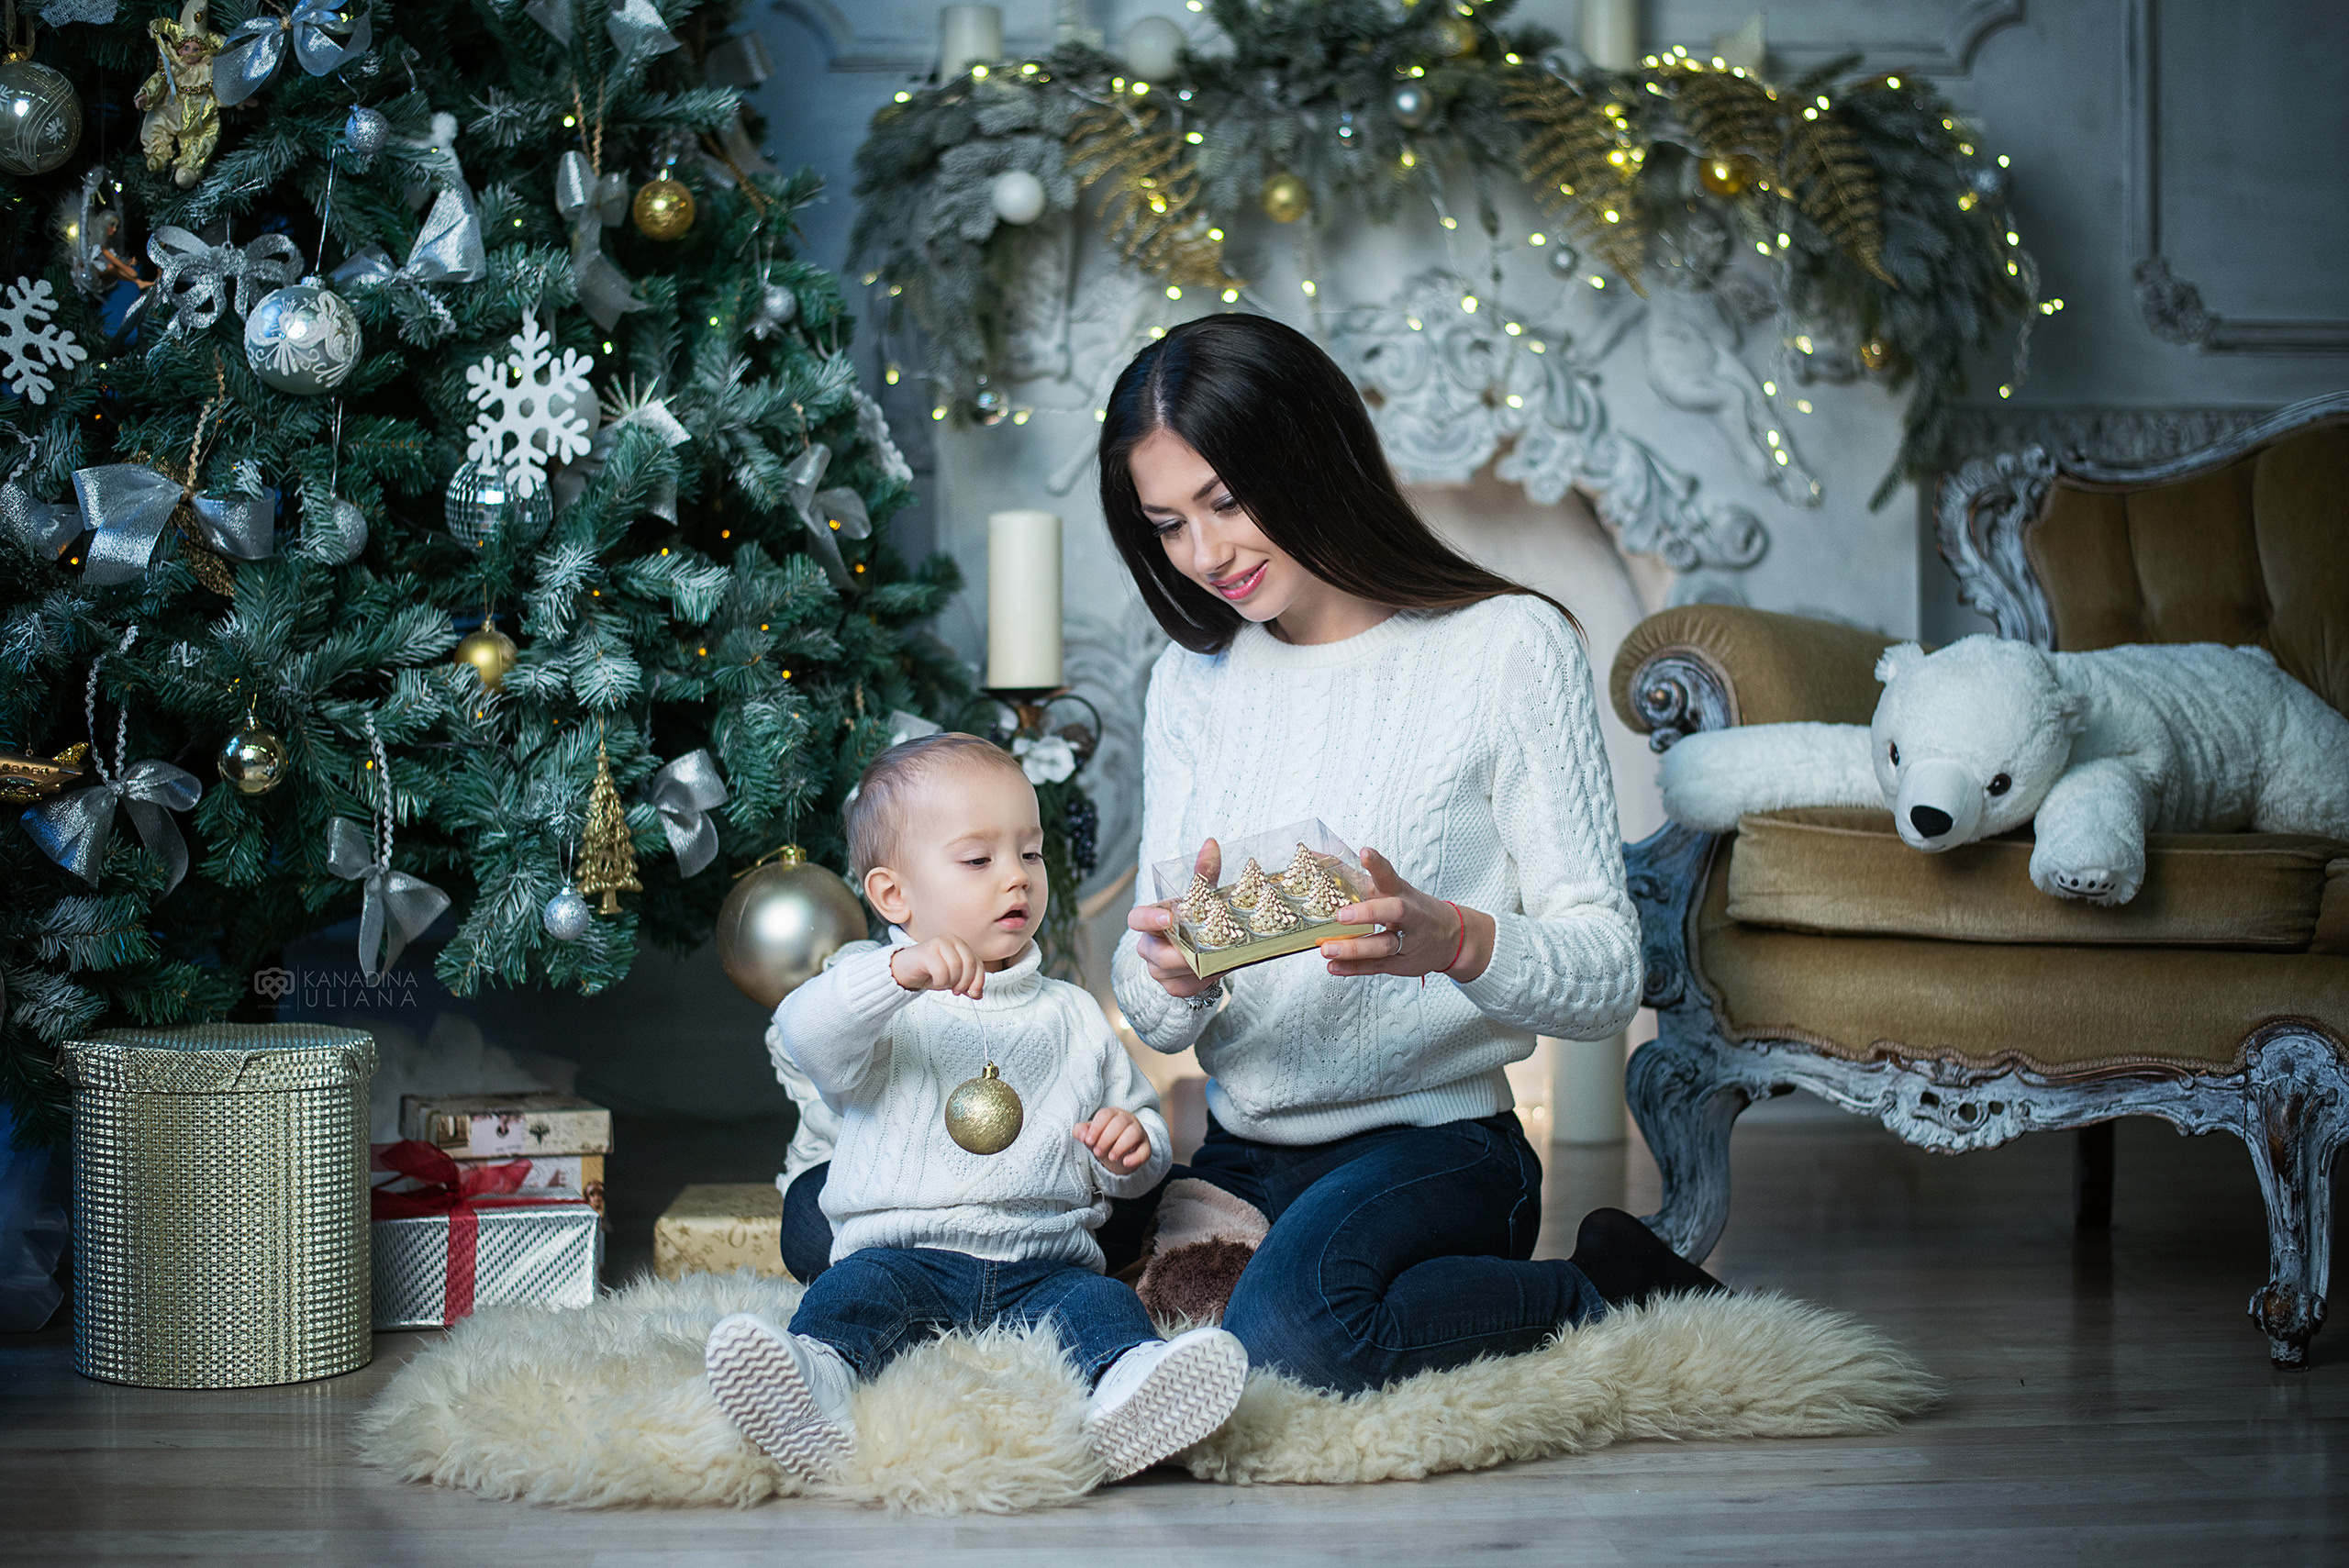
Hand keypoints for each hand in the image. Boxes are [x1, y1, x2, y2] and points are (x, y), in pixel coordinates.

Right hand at [889, 935, 985, 997]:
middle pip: (969, 963)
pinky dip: (940, 981)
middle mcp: (952, 940)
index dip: (978, 981)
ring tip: (942, 983)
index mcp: (960, 945)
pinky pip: (942, 971)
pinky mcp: (927, 951)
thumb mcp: (952, 980)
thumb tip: (978, 995)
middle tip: (955, 991)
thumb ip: (966, 985)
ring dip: (950, 982)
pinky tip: (934, 980)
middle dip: (964, 982)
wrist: (903, 970)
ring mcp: (939, 943)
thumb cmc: (928, 973)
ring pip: (956, 967)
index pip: (978, 963)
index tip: (973, 994)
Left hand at [1076, 1107, 1151, 1173]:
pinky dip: (1136, 1157)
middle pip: (1119, 1123)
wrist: (1119, 1155)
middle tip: (1097, 1152)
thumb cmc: (1103, 1140)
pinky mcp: (1146, 1147)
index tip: (1089, 1142)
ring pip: (1134, 1133)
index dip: (1096, 1128)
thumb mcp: (1090, 1136)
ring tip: (1111, 1157)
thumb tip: (1081, 1134)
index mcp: (1113, 1113)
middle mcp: (1128, 1119)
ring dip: (1121, 1146)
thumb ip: (1081, 1132)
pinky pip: (1145, 1150)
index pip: (1105, 1115)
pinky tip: (1126, 1163)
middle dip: (1106, 1139)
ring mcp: (1139, 1132)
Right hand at [1126, 837, 1220, 999]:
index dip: (1150, 919)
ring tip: (1218, 956)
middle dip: (1185, 952)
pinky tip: (1214, 969)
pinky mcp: (1170, 987)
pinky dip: (1202, 979)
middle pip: (1160, 954)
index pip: (1137, 919)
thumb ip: (1204, 872)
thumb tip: (1211, 844)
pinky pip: (1185, 987)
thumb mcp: (1201, 896)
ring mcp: (1157, 969)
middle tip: (1209, 946)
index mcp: (1151, 921)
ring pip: (1174, 972)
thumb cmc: (1196, 919)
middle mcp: (1149, 946)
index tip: (1170, 918)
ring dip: (1198, 966)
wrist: (1203, 951)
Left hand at [1318, 847, 1496, 981]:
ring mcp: (1406, 941)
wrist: (1450, 937)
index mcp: (1402, 893)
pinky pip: (1376, 967)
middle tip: (1341, 915)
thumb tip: (1319, 858)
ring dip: (1354, 948)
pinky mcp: (1400, 963)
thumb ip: (1360, 880)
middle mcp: (1408, 916)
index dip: (1378, 865)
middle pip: (1394, 911)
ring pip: (1383, 945)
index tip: (1365, 853)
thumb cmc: (1413, 909)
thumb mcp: (1393, 890)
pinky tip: (1334, 966)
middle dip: (1368, 913)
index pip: (1390, 876)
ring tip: (1327, 948)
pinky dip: (1353, 968)